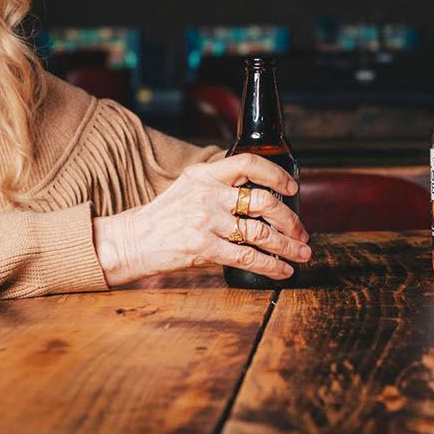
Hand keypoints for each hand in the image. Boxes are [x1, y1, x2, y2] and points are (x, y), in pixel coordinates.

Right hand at [91, 155, 310, 285]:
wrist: (131, 241)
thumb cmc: (163, 217)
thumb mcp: (188, 188)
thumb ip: (218, 186)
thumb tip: (259, 196)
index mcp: (204, 175)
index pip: (248, 163)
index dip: (276, 174)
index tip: (292, 187)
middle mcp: (207, 195)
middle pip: (263, 200)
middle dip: (289, 219)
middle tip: (301, 232)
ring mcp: (206, 221)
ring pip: (260, 232)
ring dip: (287, 246)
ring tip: (302, 254)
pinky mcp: (203, 248)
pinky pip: (247, 257)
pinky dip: (270, 265)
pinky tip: (282, 270)